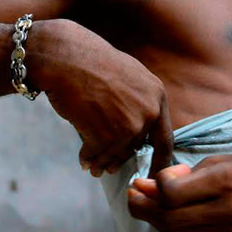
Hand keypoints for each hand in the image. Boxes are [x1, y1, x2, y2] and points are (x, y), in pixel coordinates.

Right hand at [30, 19, 173, 177]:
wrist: (67, 58)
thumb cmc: (91, 62)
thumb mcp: (129, 75)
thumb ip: (139, 100)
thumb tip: (139, 129)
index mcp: (157, 95)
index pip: (165, 138)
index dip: (160, 159)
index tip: (154, 172)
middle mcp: (149, 112)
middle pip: (136, 147)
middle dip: (120, 159)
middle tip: (109, 168)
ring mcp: (129, 125)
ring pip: (116, 154)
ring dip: (102, 162)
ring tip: (92, 166)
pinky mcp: (107, 136)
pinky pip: (97, 154)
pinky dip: (88, 158)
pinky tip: (82, 158)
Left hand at [126, 153, 231, 231]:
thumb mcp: (224, 159)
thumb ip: (188, 172)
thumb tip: (153, 184)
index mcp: (226, 181)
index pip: (174, 193)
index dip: (155, 187)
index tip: (149, 178)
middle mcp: (228, 210)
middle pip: (170, 218)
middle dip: (143, 208)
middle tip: (131, 196)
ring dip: (155, 220)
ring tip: (145, 205)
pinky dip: (174, 229)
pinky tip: (168, 215)